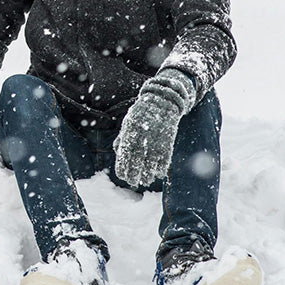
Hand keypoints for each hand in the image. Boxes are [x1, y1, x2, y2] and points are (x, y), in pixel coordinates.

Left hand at [113, 68, 197, 187]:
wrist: (163, 101)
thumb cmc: (142, 114)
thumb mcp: (129, 122)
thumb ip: (123, 137)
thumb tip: (117, 152)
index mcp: (130, 132)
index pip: (124, 155)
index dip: (123, 167)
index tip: (122, 176)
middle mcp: (142, 137)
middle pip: (137, 161)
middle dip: (134, 175)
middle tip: (133, 183)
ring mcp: (156, 140)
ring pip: (151, 163)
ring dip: (148, 174)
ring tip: (144, 181)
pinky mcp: (168, 141)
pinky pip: (164, 159)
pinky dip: (161, 168)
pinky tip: (157, 174)